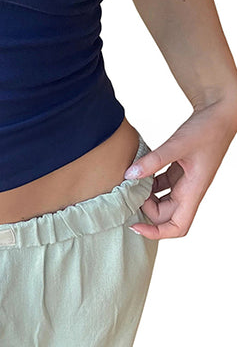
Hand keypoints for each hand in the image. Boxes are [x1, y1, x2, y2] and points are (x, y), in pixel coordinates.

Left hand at [123, 97, 236, 239]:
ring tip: (129, 184)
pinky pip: (161, 186)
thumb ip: (154, 160)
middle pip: (165, 216)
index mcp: (193, 191)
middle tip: (127, 193)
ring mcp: (184, 182)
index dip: (156, 232)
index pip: (178, 227)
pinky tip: (136, 172)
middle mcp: (189, 191)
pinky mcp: (179, 171)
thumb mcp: (178, 144)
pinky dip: (148, 184)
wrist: (219, 113)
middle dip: (145, 210)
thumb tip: (129, 175)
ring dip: (145, 198)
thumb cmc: (206, 129)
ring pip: (162, 202)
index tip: (135, 225)